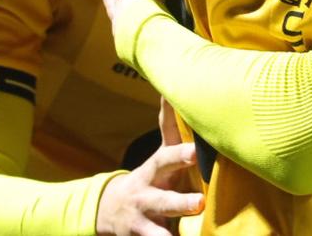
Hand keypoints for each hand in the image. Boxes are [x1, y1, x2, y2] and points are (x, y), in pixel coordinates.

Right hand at [95, 101, 203, 235]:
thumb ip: (170, 127)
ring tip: (182, 230)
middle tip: (200, 202)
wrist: (111, 209)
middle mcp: (147, 193)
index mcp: (156, 170)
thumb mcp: (159, 155)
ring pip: (156, 225)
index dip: (180, 154)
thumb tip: (173, 91)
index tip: (197, 152)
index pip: (167, 158)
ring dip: (169, 230)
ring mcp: (142, 217)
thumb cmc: (151, 177)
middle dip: (180, 201)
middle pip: (162, 199)